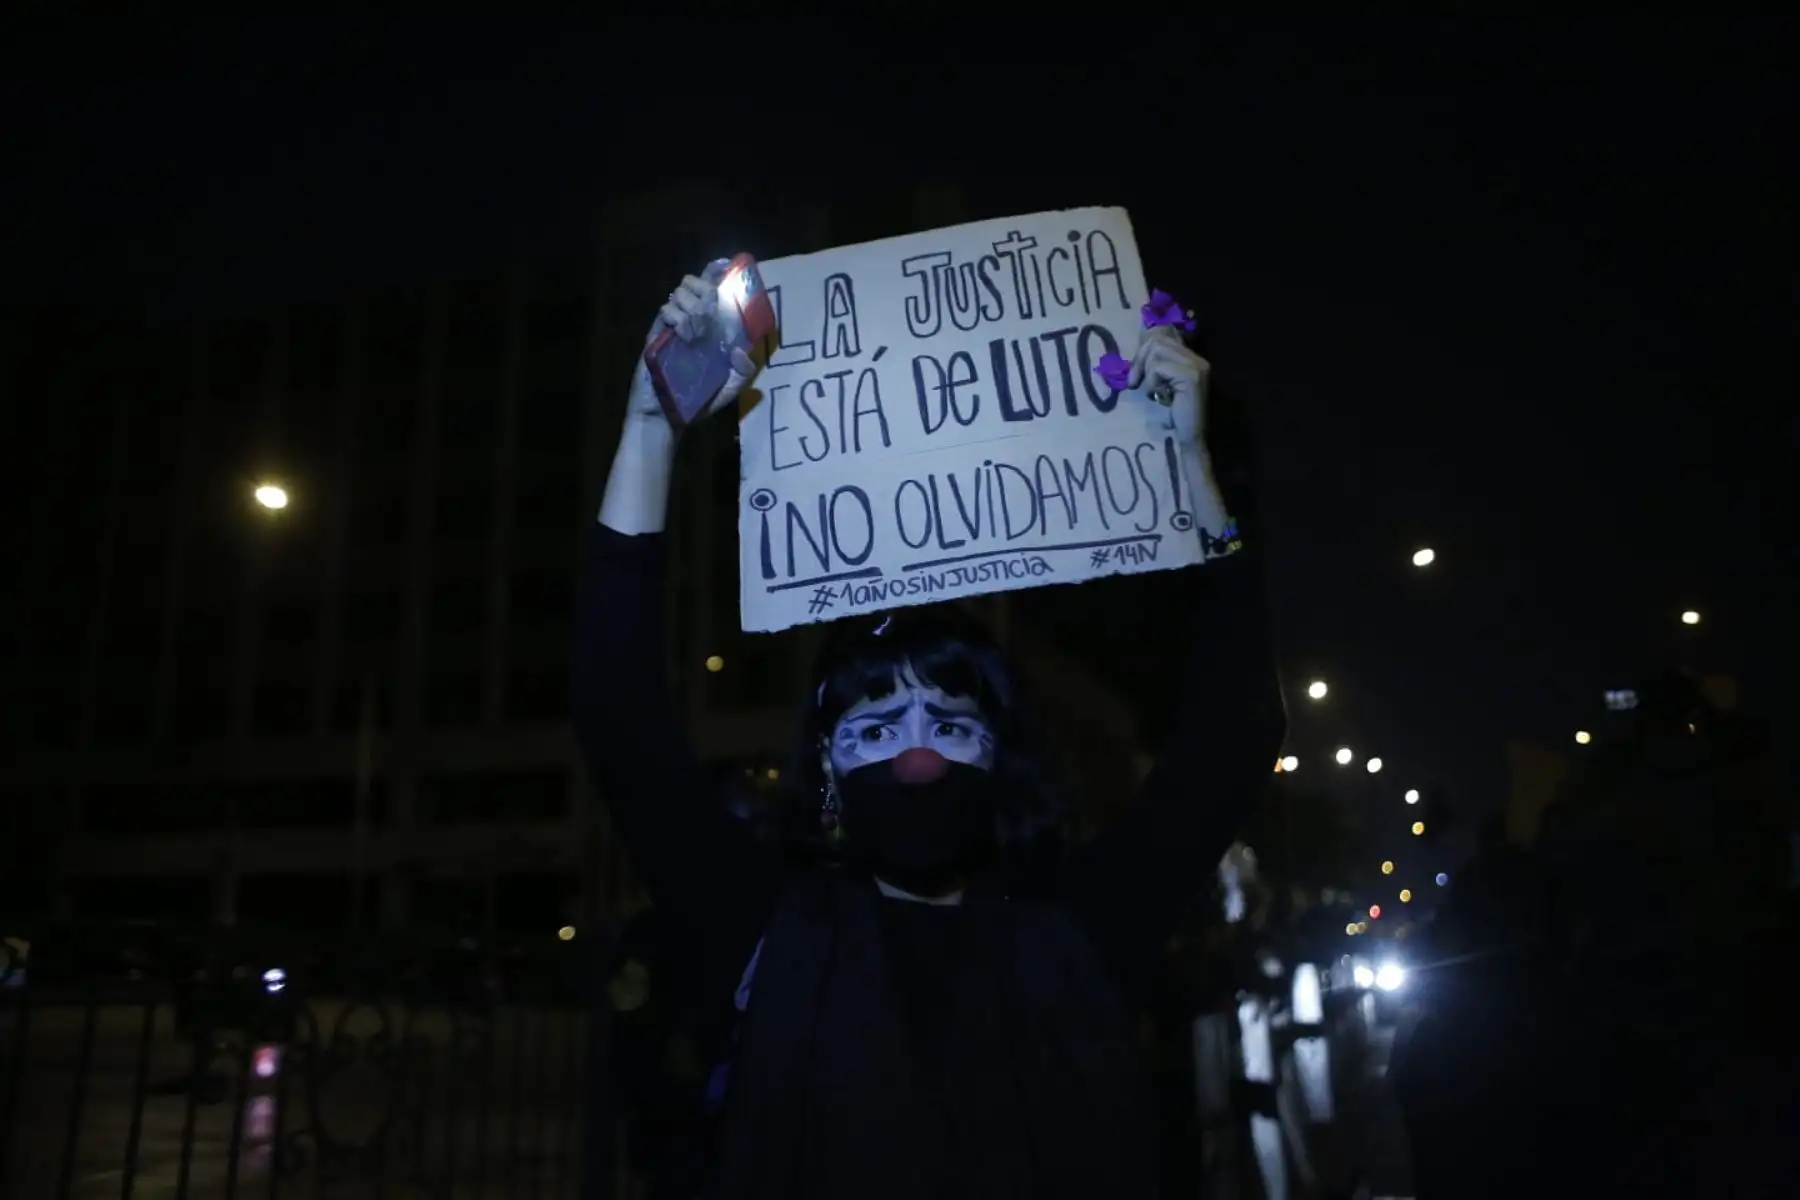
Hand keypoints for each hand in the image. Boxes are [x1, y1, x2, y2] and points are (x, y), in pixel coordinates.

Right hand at [622, 260, 759, 428]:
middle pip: (693, 283)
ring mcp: (672, 325)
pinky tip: (685, 336)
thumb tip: (743, 351)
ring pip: (679, 293)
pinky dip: (678, 317)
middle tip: (709, 312)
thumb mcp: (728, 389)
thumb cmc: (697, 402)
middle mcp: (690, 321)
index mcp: (708, 328)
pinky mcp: (656, 333)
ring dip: (692, 307)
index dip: (715, 274)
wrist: (667, 416)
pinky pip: (665, 310)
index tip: (724, 265)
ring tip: (697, 332)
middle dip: (703, 289)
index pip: (710, 292)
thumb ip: (741, 373)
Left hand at [1127, 325, 1209, 445]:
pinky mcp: (1191, 376)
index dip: (1145, 344)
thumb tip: (1137, 347)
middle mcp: (1197, 358)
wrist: (1189, 437)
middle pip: (1158, 339)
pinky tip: (1159, 395)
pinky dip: (1152, 382)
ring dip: (1146, 371)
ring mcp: (1196, 366)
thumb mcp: (1161, 383)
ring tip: (1152, 389)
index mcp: (1191, 357)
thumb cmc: (1173, 414)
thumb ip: (1155, 365)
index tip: (1136, 365)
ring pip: (1157, 350)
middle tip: (1133, 381)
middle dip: (1140, 358)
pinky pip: (1159, 367)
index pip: (1165, 333)